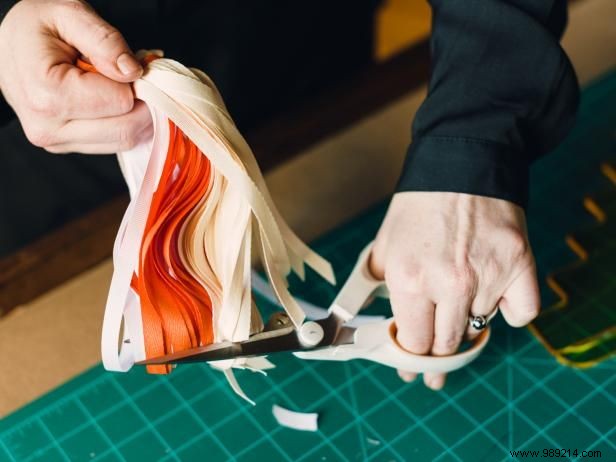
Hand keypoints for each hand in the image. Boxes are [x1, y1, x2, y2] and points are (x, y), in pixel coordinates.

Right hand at [0, 0, 151, 153]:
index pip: (121, 101)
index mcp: (47, 93)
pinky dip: (123, 121)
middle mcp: (48, 126)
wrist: (7, 44)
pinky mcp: (64, 146)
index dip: (135, 81)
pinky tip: (110, 97)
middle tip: (136, 75)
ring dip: (136, 113)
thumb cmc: (36, 26)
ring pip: (124, 140)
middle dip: (144, 101)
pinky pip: (112, 143)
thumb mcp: (69, 14)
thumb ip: (105, 40)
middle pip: (126, 128)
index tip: (131, 62)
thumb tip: (133, 72)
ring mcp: (55, 141)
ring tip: (118, 83)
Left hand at [370, 192, 539, 388]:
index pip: (414, 343)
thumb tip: (368, 325)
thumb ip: (376, 289)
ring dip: (467, 320)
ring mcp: (488, 276)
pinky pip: (521, 313)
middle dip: (438, 353)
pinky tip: (496, 300)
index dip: (410, 357)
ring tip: (457, 299)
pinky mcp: (519, 265)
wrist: (460, 164)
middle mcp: (450, 284)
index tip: (412, 367)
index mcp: (409, 281)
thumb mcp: (383, 247)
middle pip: (448, 345)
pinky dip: (509, 311)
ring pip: (479, 326)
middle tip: (436, 360)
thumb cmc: (418, 207)